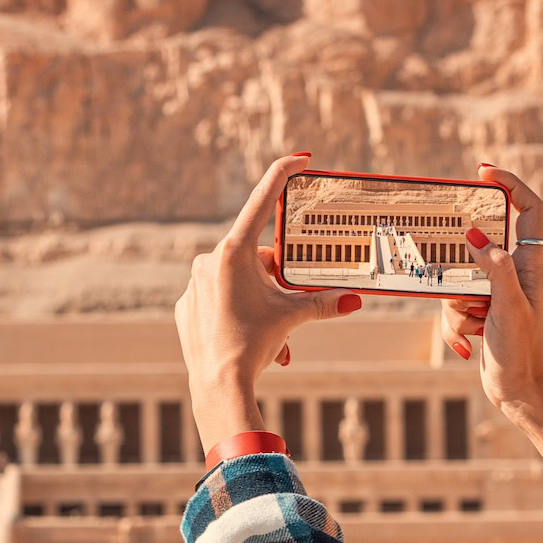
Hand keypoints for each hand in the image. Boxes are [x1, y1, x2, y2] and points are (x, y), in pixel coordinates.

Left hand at [175, 153, 363, 450]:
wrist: (218, 384)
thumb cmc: (255, 344)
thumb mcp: (292, 317)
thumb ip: (324, 303)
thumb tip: (355, 300)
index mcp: (234, 251)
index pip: (263, 200)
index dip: (283, 174)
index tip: (299, 157)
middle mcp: (209, 260)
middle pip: (257, 256)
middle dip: (277, 278)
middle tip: (288, 303)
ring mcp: (194, 283)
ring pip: (239, 281)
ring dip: (261, 299)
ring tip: (272, 334)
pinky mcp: (187, 307)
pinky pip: (219, 299)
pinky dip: (238, 311)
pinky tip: (245, 336)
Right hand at [439, 164, 542, 419]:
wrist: (517, 392)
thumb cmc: (522, 352)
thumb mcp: (509, 308)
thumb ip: (494, 269)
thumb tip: (475, 234)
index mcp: (529, 263)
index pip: (528, 208)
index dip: (509, 183)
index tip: (483, 171)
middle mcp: (513, 271)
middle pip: (480, 242)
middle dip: (462, 262)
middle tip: (456, 267)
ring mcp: (493, 290)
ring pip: (458, 275)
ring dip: (457, 303)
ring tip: (478, 325)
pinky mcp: (478, 308)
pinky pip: (451, 302)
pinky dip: (454, 324)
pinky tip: (469, 343)